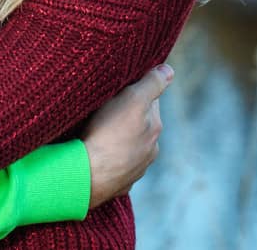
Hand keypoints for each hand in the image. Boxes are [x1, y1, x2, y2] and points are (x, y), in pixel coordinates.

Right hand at [84, 64, 171, 208]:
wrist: (87, 176)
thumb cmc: (108, 134)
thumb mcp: (132, 99)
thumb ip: (152, 83)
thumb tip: (169, 70)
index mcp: (154, 128)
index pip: (149, 100)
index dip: (134, 91)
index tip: (119, 89)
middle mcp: (150, 151)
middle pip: (139, 124)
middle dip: (126, 117)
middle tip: (105, 109)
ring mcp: (134, 170)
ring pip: (128, 147)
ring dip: (118, 139)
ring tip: (98, 133)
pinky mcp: (117, 184)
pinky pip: (114, 166)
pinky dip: (108, 159)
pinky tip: (96, 154)